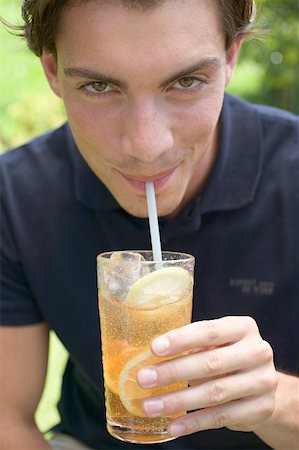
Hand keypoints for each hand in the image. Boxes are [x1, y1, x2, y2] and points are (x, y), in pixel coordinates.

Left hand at [137, 316, 277, 436]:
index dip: (180, 340)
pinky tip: (173, 425)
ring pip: (214, 392)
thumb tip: (150, 356)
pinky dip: (193, 422)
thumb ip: (192, 344)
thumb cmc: (228, 356)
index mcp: (243, 327)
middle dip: (173, 372)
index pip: (209, 331)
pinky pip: (221, 417)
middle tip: (144, 379)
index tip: (154, 348)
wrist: (262, 384)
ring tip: (150, 406)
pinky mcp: (261, 408)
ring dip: (178, 401)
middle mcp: (257, 351)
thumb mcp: (216, 343)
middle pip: (211, 362)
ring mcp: (262, 381)